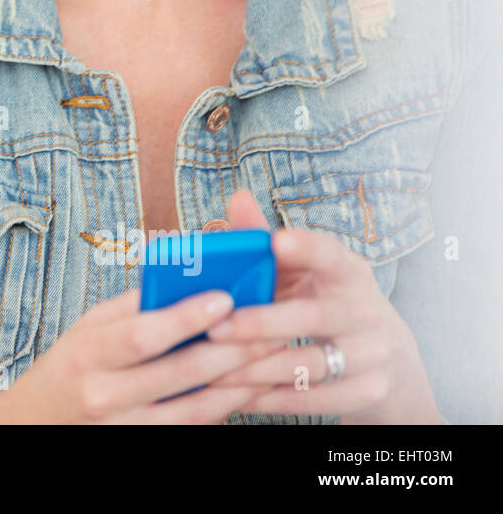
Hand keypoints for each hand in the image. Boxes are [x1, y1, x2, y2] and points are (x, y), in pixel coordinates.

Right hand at [0, 284, 282, 423]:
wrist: (38, 422)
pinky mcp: (145, 443)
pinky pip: (193, 426)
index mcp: (88, 354)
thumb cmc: (68, 365)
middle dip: (230, 349)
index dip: (186, 317)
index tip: (224, 298)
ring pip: (196, 407)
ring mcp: (126, 426)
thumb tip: (183, 275)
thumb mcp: (87, 328)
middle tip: (269, 326)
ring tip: (272, 356)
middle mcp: (105, 395)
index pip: (143, 335)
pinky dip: (224, 407)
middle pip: (179, 373)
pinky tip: (247, 387)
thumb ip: (133, 305)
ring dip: (239, 381)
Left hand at [204, 190, 440, 422]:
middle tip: (215, 328)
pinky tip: (236, 397)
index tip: (276, 241)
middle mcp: (367, 311)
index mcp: (349, 273)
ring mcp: (373, 355)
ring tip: (212, 370)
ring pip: (310, 364)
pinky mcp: (368, 392)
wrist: (384, 360)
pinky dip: (273, 399)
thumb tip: (237, 198)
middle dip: (262, 323)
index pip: (332, 254)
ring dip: (257, 369)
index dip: (307, 248)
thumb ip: (265, 240)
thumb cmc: (321, 301)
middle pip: (314, 316)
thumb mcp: (301, 272)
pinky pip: (315, 400)